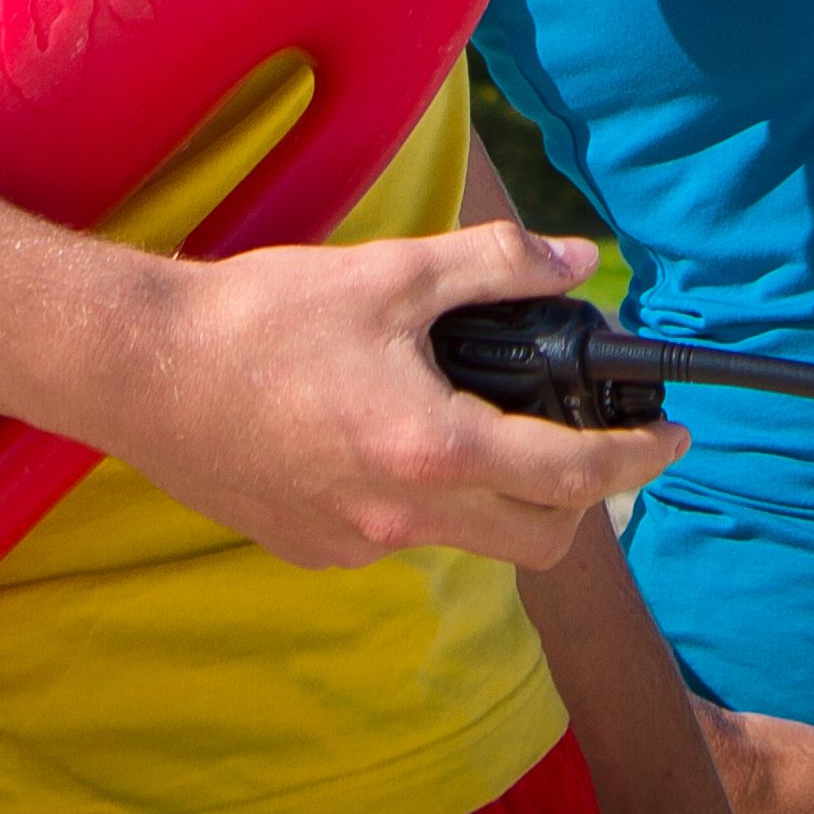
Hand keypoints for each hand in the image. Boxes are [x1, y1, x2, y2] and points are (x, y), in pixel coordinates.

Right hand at [84, 223, 687, 574]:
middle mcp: (401, 518)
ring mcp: (354, 546)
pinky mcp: (312, 550)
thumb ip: (498, 265)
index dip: (638, 458)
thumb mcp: (394, 272)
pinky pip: (404, 539)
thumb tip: (575, 263)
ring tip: (490, 422)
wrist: (142, 371)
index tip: (671, 438)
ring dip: (503, 496)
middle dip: (585, 496)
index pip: (573, 476)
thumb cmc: (262, 316)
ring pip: (471, 539)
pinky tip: (400, 437)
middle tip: (591, 438)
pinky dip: (432, 500)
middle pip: (540, 539)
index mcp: (432, 449)